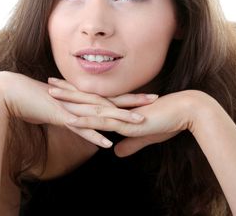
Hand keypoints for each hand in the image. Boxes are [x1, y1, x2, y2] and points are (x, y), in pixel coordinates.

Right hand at [0, 72, 151, 148]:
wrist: (14, 92)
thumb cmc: (37, 98)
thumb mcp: (61, 105)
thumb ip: (75, 110)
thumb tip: (85, 117)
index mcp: (83, 97)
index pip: (112, 96)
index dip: (131, 96)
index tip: (150, 95)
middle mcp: (81, 101)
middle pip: (113, 101)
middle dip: (134, 101)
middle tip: (156, 100)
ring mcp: (73, 109)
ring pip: (100, 114)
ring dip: (120, 119)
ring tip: (140, 123)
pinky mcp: (61, 117)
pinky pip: (80, 129)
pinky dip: (94, 136)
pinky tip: (107, 143)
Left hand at [63, 90, 213, 156]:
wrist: (187, 111)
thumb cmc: (170, 121)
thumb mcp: (145, 137)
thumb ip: (130, 144)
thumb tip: (116, 152)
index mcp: (121, 108)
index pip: (96, 99)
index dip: (79, 93)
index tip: (64, 87)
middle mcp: (117, 107)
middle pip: (88, 97)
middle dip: (68, 91)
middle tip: (49, 82)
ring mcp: (121, 114)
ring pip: (90, 106)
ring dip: (69, 101)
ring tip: (51, 94)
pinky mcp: (126, 122)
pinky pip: (101, 122)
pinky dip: (84, 121)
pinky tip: (68, 119)